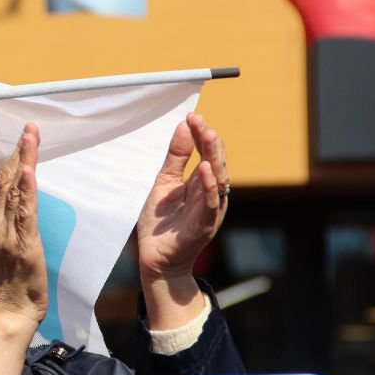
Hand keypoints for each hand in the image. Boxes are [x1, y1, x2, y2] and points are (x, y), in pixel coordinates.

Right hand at [0, 123, 47, 325]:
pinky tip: (27, 171)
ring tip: (30, 137)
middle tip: (31, 126)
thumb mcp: (2, 240)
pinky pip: (24, 213)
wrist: (8, 311)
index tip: (24, 135)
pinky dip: (26, 190)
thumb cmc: (10, 280)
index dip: (13, 157)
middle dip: (20, 151)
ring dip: (24, 161)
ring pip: (16, 190)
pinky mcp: (23, 244)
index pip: (3, 182)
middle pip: (8, 180)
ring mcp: (8, 233)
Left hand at [137, 113, 228, 287]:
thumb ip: (175, 157)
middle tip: (200, 121)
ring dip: (214, 157)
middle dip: (209, 140)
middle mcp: (210, 194)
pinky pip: (211, 203)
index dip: (200, 134)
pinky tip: (206, 170)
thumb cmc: (162, 223)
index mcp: (201, 182)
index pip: (207, 152)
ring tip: (207, 136)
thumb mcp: (164, 183)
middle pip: (217, 162)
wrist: (155, 257)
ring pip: (219, 180)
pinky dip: (210, 187)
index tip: (192, 116)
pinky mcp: (204, 225)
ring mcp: (209, 209)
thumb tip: (183, 126)